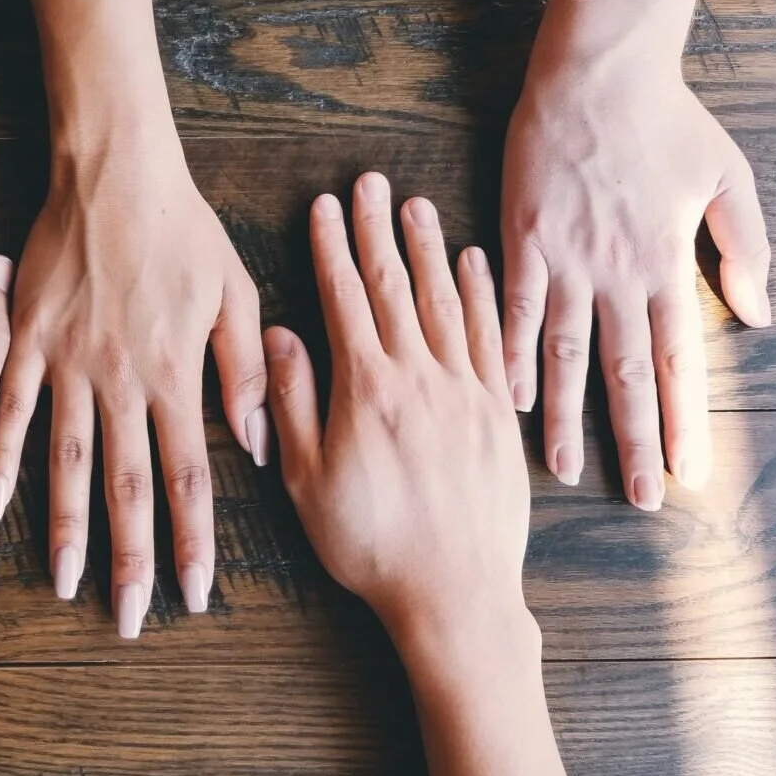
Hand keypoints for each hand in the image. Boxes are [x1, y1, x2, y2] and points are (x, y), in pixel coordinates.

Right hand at [0, 129, 266, 637]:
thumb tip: (257, 444)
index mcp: (174, 372)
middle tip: (130, 617)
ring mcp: (67, 361)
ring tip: (65, 582)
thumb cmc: (183, 227)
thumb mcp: (234, 291)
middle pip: (127, 485)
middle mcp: (120, 379)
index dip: (193, 540)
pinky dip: (0, 458)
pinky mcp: (26, 338)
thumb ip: (243, 371)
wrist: (114, 169)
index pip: (189, 476)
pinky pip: (9, 409)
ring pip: (66, 461)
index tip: (194, 593)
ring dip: (66, 527)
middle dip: (131, 558)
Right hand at [264, 173, 527, 637]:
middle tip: (371, 182)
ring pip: (445, 301)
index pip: (345, 299)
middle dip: (378, 230)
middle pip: (395, 286)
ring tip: (416, 205)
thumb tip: (278, 335)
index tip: (325, 206)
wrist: (455, 593)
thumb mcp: (306, 479)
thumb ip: (291, 402)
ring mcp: (465, 391)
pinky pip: (492, 337)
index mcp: (366, 388)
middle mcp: (419, 376)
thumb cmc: (370, 544)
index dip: (332, 248)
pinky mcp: (498, 414)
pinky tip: (474, 263)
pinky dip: (482, 294)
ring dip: (428, 249)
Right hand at [501, 51, 770, 507]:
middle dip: (634, 440)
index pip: (678, 359)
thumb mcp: (728, 177)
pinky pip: (514, 308)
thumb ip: (744, 248)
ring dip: (564, 415)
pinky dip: (511, 354)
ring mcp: (565, 259)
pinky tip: (507, 396)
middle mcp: (617, 273)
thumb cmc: (665, 120)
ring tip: (561, 469)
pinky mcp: (523, 239)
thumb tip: (758, 315)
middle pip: (624, 372)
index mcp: (666, 264)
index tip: (689, 474)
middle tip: (638, 498)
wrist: (596, 73)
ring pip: (566, 352)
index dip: (684, 421)